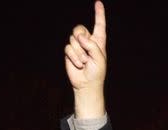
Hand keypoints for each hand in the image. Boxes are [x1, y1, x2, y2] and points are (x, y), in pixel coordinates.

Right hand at [64, 1, 106, 118]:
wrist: (87, 84)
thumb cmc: (97, 72)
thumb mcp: (100, 58)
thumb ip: (92, 46)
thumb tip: (81, 37)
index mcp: (98, 41)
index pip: (99, 25)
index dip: (99, 14)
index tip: (98, 3)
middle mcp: (87, 42)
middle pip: (80, 29)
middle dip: (81, 37)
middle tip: (85, 50)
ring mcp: (77, 46)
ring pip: (73, 39)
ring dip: (79, 52)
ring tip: (84, 62)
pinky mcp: (69, 52)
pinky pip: (68, 48)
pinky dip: (73, 57)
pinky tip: (78, 64)